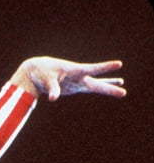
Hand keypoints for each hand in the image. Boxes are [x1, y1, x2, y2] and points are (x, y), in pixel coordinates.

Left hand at [11, 57, 125, 101]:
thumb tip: (53, 98)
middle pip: (97, 83)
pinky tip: (109, 86)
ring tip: (121, 85)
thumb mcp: (47, 81)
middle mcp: (79, 76)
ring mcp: (78, 81)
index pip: (93, 69)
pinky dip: (99, 87)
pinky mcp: (75, 87)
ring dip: (108, 85)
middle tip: (124, 92)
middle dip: (110, 87)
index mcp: (75, 71)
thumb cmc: (43, 74)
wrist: (38, 71)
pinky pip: (90, 88)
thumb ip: (53, 89)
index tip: (119, 64)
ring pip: (96, 85)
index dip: (105, 67)